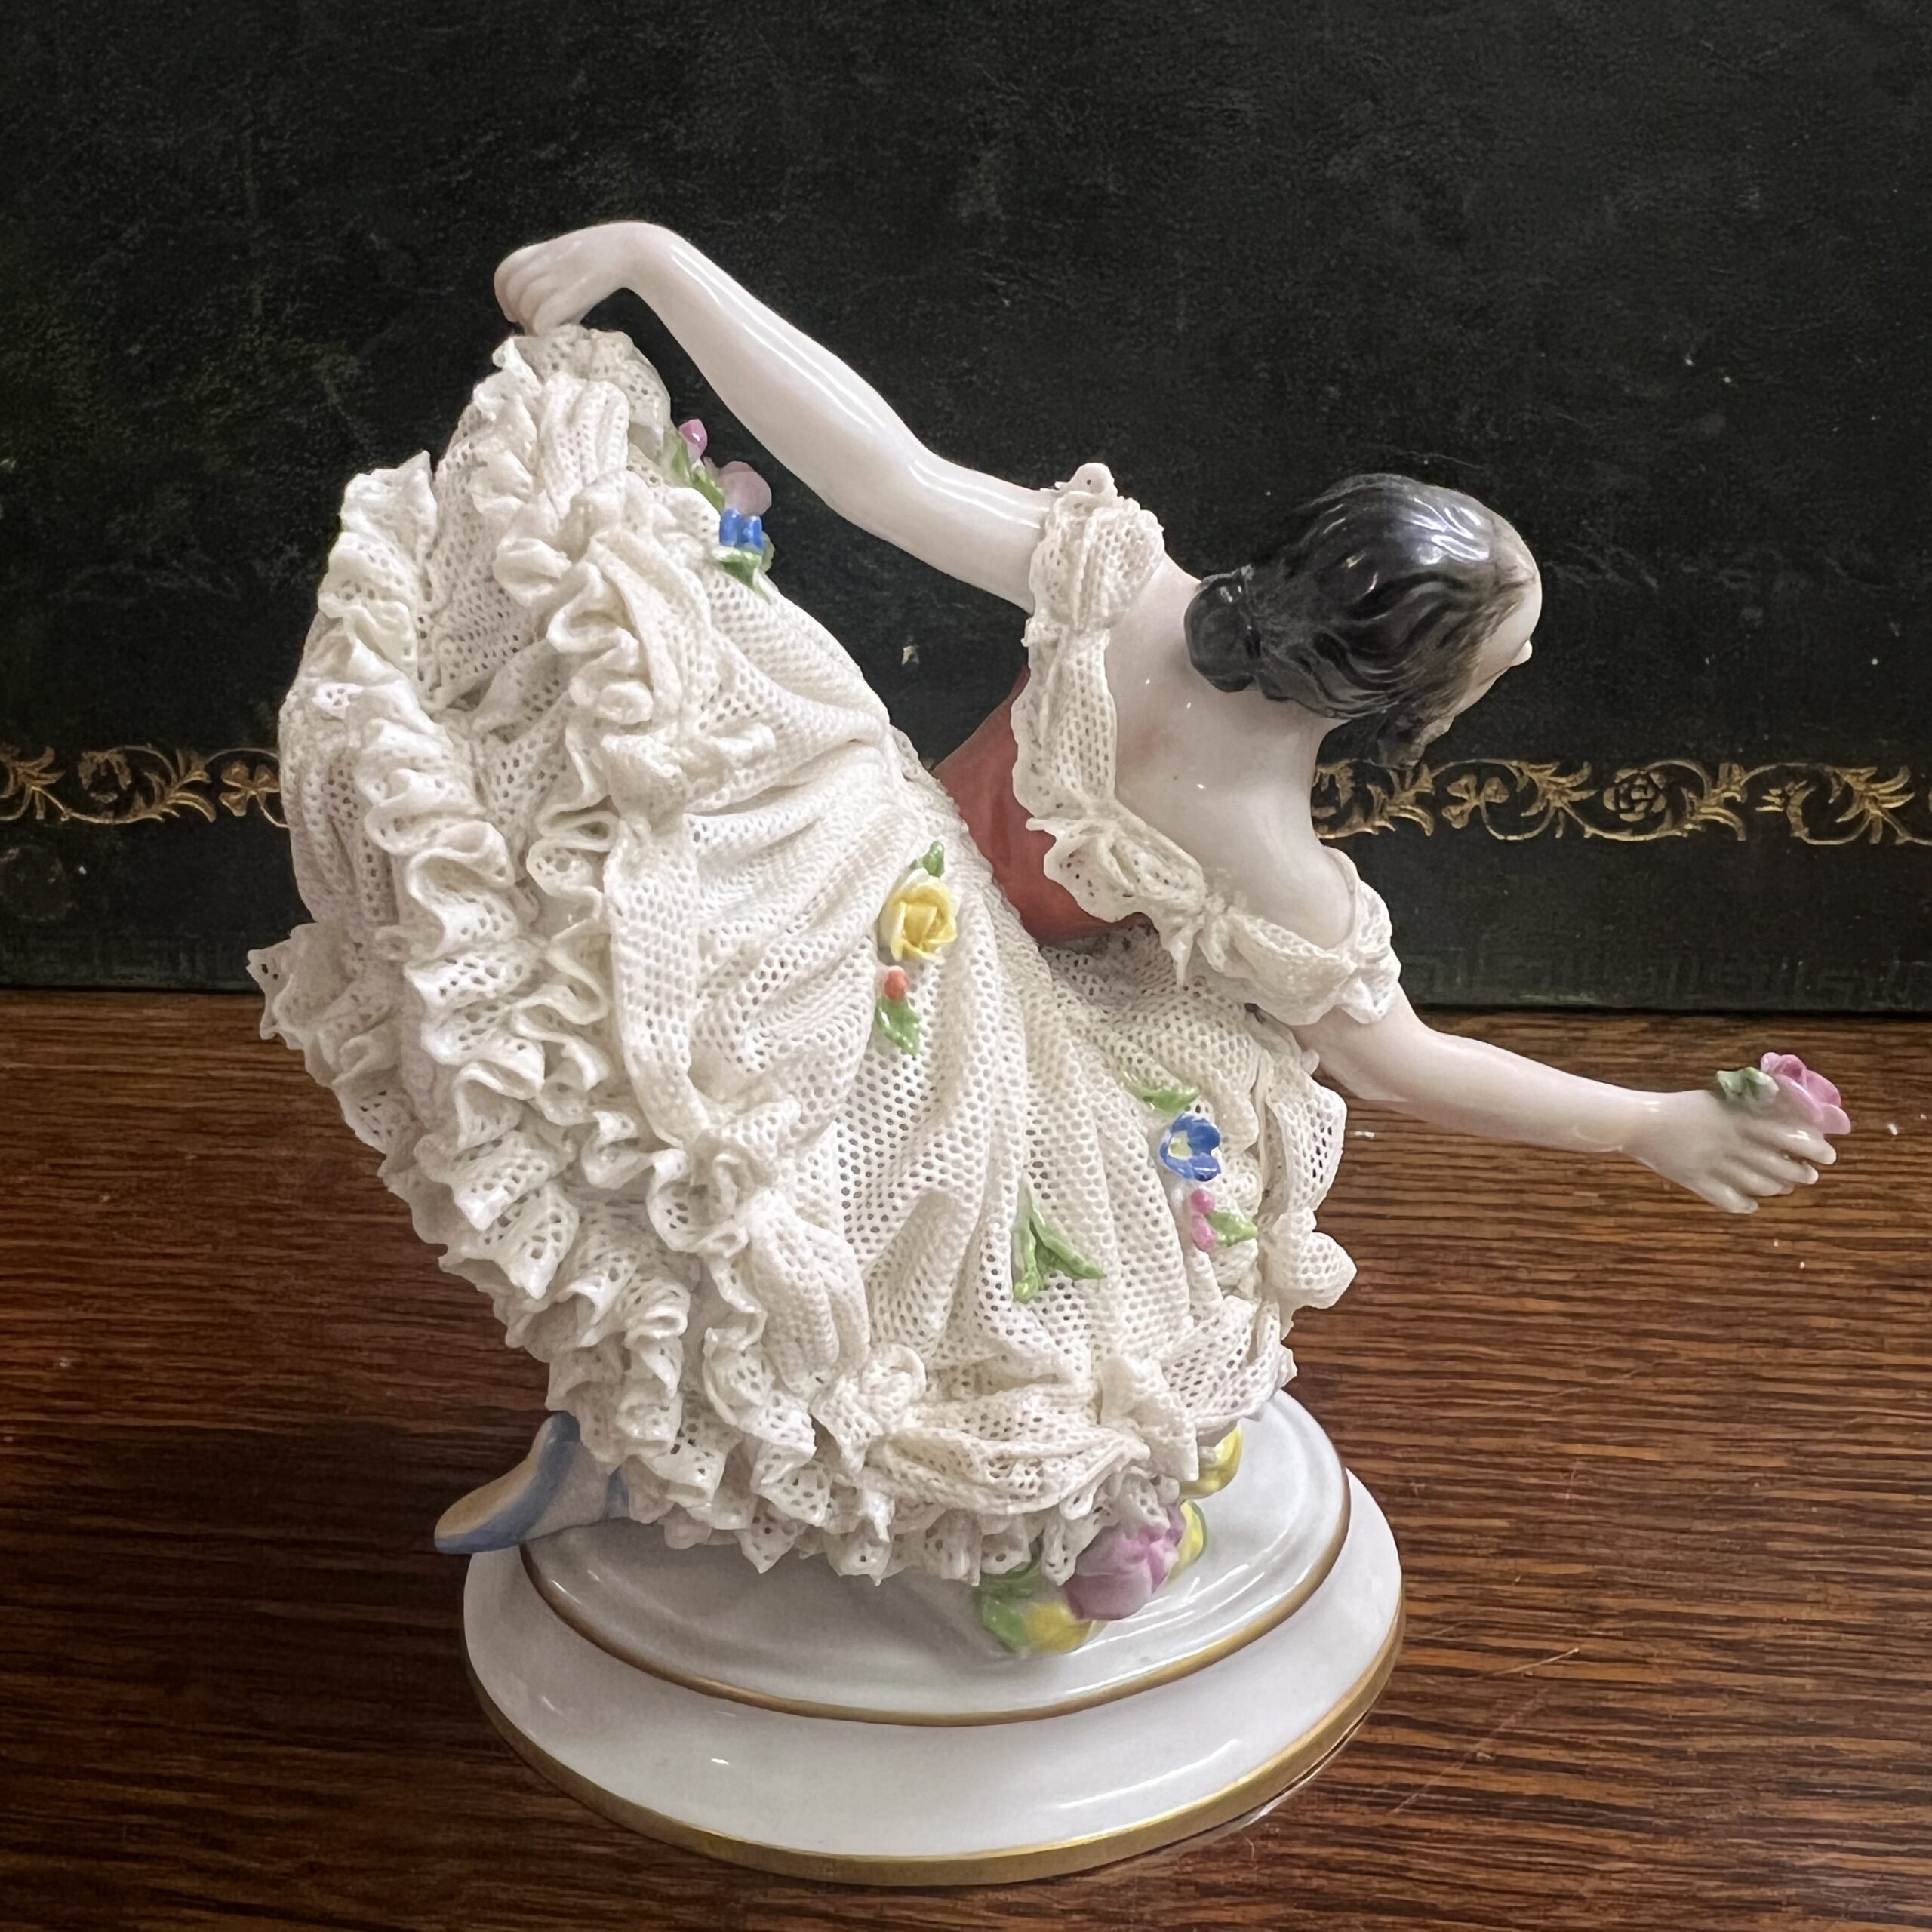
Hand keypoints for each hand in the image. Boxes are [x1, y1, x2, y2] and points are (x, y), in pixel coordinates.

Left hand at [495, 223, 646, 333]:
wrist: (631, 251)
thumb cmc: (607, 261)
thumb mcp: (574, 265)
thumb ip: (558, 286)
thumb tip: (550, 321)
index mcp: (543, 251)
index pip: (506, 269)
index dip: (502, 294)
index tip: (511, 312)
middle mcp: (545, 262)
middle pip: (512, 290)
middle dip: (517, 312)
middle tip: (532, 325)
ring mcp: (556, 277)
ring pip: (525, 306)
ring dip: (531, 323)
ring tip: (547, 332)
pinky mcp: (570, 293)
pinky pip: (542, 317)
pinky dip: (543, 329)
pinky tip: (555, 333)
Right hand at [1627, 1085, 1844, 1213]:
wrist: (1640, 1122)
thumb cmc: (1683, 1105)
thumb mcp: (1721, 1097)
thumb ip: (1754, 1104)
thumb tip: (1790, 1106)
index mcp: (1741, 1118)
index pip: (1792, 1135)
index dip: (1815, 1148)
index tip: (1828, 1155)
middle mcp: (1734, 1144)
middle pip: (1781, 1166)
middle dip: (1801, 1173)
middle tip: (1808, 1174)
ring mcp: (1717, 1166)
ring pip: (1761, 1186)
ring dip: (1778, 1188)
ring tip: (1784, 1186)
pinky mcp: (1699, 1183)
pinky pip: (1731, 1202)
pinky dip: (1746, 1206)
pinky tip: (1750, 1204)